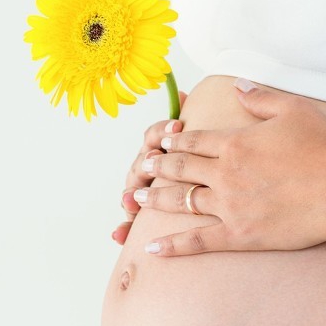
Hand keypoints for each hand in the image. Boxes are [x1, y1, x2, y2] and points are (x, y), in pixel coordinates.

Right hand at [112, 89, 188, 244]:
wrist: (207, 194)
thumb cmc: (203, 164)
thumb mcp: (200, 142)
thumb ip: (188, 118)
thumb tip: (184, 91)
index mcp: (164, 148)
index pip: (156, 135)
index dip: (162, 130)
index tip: (177, 125)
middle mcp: (151, 167)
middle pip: (142, 162)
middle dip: (146, 164)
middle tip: (155, 161)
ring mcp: (146, 189)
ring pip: (133, 189)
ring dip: (130, 195)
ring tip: (131, 202)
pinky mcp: (145, 212)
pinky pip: (132, 221)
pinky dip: (125, 228)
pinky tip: (118, 235)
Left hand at [136, 78, 325, 256]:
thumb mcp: (294, 110)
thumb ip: (261, 97)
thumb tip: (237, 86)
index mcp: (235, 143)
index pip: (194, 140)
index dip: (174, 140)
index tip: (160, 141)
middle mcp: (225, 173)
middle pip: (181, 168)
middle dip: (158, 167)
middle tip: (141, 167)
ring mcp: (229, 205)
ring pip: (182, 201)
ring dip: (156, 198)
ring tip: (136, 198)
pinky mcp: (239, 234)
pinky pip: (199, 241)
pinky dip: (173, 245)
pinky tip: (152, 248)